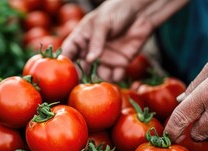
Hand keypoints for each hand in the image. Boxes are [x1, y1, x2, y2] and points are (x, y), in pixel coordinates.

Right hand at [61, 0, 188, 81]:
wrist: (142, 11)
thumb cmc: (117, 10)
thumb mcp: (103, 22)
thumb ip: (96, 41)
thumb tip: (90, 59)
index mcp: (82, 38)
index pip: (68, 53)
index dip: (65, 63)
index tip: (65, 72)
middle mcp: (92, 51)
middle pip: (81, 69)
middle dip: (81, 78)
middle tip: (82, 84)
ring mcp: (106, 58)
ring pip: (99, 75)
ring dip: (101, 78)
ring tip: (106, 73)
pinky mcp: (120, 63)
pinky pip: (115, 76)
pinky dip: (117, 76)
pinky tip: (121, 68)